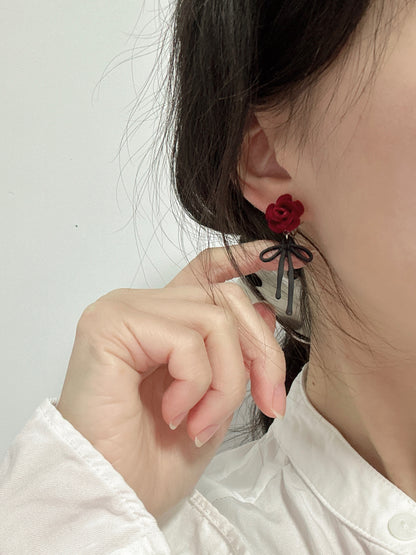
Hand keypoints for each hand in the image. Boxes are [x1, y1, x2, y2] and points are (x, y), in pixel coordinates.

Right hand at [56, 240, 286, 518]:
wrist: (114, 497)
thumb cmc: (155, 459)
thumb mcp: (215, 400)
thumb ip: (233, 353)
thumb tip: (265, 309)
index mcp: (162, 320)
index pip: (204, 271)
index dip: (243, 260)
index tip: (279, 257)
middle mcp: (140, 306)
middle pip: (226, 299)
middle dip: (262, 354)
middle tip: (267, 404)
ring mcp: (123, 311)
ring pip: (214, 320)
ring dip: (225, 384)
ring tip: (201, 424)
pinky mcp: (111, 325)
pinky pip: (186, 341)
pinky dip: (196, 386)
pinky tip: (175, 415)